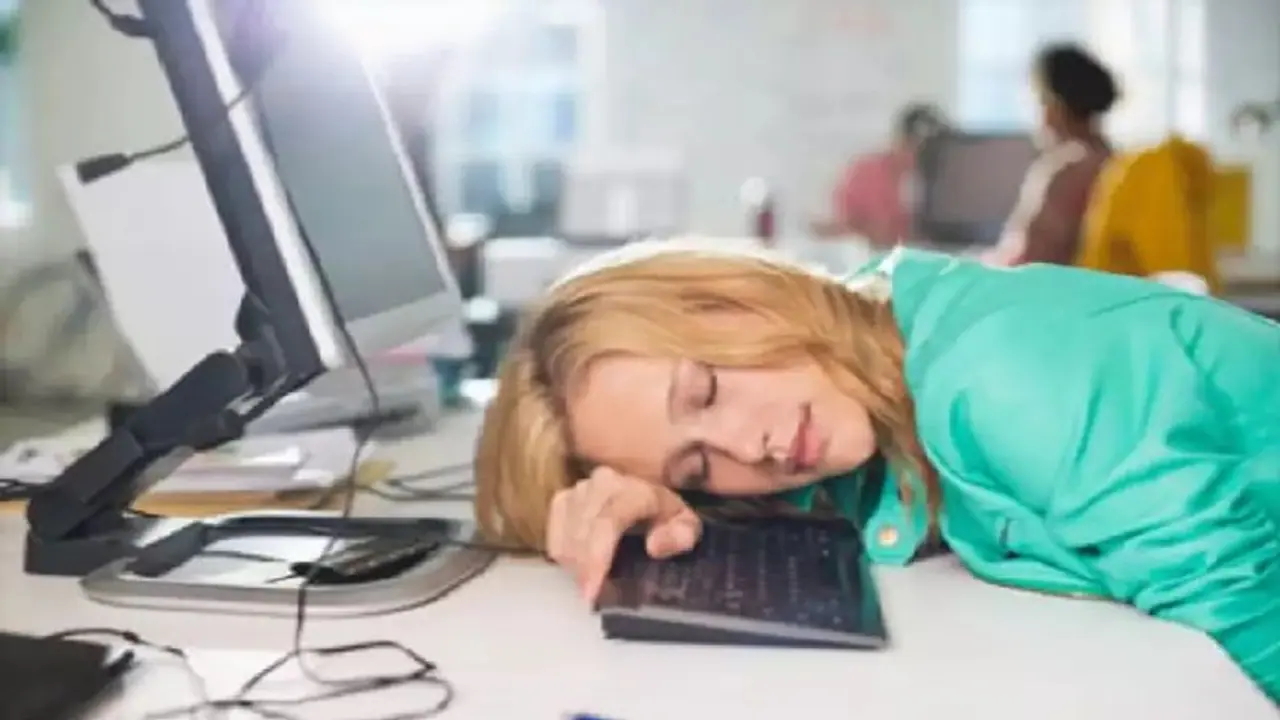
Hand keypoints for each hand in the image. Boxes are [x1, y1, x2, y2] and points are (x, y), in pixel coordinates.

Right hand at [545, 467, 702, 602]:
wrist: (651, 500)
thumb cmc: (666, 519)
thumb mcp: (686, 528)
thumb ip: (680, 536)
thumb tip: (654, 546)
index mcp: (636, 489)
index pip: (606, 522)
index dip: (595, 557)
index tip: (590, 593)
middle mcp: (603, 482)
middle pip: (582, 531)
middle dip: (584, 569)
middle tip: (592, 596)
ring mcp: (580, 489)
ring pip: (565, 534)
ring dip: (574, 564)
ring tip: (590, 582)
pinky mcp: (563, 498)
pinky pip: (553, 532)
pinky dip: (563, 554)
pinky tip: (577, 568)